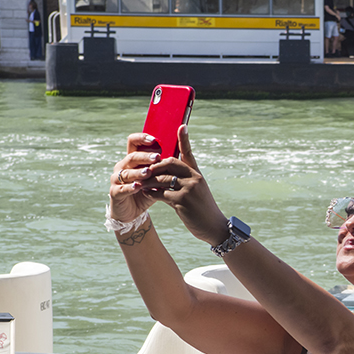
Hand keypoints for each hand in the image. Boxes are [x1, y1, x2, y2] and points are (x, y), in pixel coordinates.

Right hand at [108, 134, 161, 222]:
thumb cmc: (146, 191)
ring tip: (148, 172)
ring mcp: (116, 179)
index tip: (154, 139)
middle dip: (145, 157)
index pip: (133, 142)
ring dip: (138, 172)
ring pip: (126, 173)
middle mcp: (122, 166)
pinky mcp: (115, 192)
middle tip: (157, 157)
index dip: (141, 138)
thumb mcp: (156, 178)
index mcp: (132, 159)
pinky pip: (121, 188)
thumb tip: (179, 154)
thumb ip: (164, 167)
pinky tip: (137, 187)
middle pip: (132, 157)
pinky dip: (130, 187)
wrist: (134, 211)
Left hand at [142, 125, 228, 244]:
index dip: (184, 140)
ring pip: (162, 179)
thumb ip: (184, 181)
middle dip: (154, 166)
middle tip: (144, 170)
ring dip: (149, 181)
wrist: (214, 227)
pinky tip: (146, 193)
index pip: (188, 153)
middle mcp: (194, 179)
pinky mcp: (182, 201)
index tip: (181, 126)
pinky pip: (161, 194)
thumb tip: (168, 175)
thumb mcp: (197, 192)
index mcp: (197, 174)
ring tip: (140, 183)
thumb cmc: (203, 210)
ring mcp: (189, 189)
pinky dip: (151, 193)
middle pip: (170, 163)